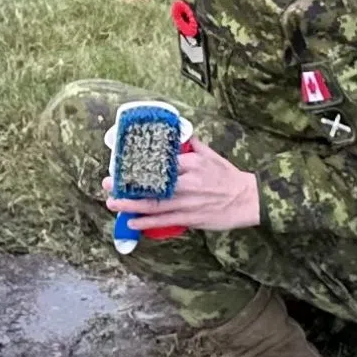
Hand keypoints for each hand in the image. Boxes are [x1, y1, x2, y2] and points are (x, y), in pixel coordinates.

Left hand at [114, 138, 261, 235]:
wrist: (248, 199)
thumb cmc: (229, 177)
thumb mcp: (211, 155)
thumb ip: (193, 146)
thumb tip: (178, 134)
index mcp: (192, 163)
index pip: (160, 162)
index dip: (138, 164)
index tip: (121, 164)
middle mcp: (188, 181)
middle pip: (152, 183)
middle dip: (127, 185)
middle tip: (108, 183)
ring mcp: (189, 201)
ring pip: (155, 203)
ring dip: (131, 204)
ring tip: (113, 203)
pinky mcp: (191, 217)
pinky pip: (165, 220)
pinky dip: (147, 222)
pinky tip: (132, 222)